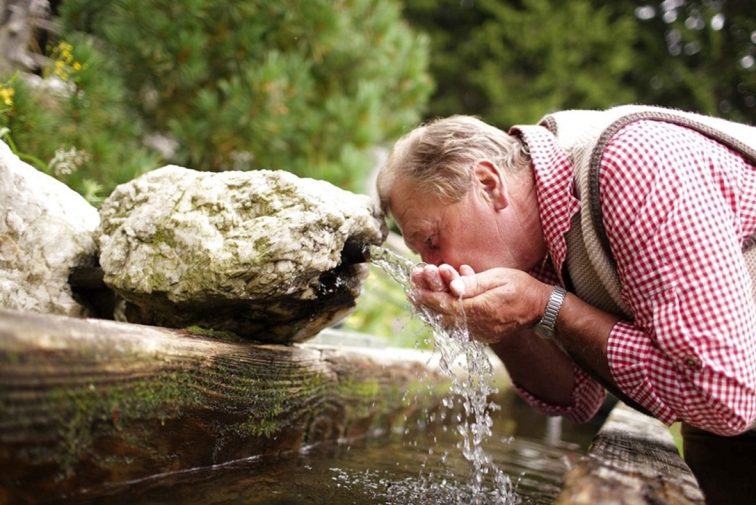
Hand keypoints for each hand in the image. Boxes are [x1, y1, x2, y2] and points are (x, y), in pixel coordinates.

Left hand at [410, 265, 550, 343]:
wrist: (540, 308)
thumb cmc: (520, 287)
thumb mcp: (498, 278)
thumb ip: (474, 283)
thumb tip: (452, 287)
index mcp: (483, 310)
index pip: (448, 306)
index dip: (429, 298)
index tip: (413, 291)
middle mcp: (479, 326)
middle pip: (444, 317)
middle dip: (426, 304)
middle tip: (411, 293)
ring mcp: (480, 333)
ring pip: (448, 325)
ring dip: (432, 311)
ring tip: (419, 299)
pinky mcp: (482, 335)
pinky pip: (458, 328)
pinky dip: (445, 317)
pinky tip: (436, 308)